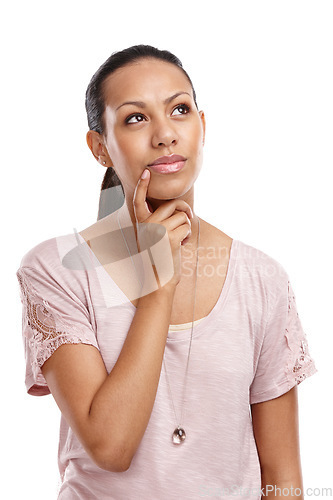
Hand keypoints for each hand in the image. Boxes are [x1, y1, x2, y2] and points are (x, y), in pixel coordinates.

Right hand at [133, 169, 192, 287]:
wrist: (157, 280)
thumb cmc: (158, 259)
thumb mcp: (152, 238)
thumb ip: (157, 222)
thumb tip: (175, 209)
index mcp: (141, 223)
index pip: (139, 200)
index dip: (142, 185)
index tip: (146, 173)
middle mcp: (147, 224)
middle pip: (172, 204)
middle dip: (185, 209)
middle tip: (188, 217)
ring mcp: (158, 230)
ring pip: (182, 216)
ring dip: (186, 227)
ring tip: (180, 239)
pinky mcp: (169, 238)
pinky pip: (187, 227)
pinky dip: (188, 236)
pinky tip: (181, 245)